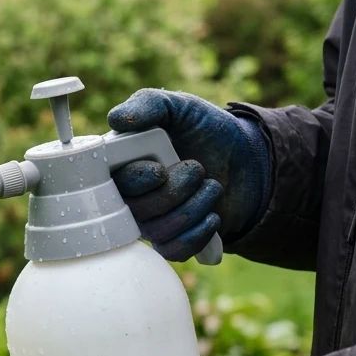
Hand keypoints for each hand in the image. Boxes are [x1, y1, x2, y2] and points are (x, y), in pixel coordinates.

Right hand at [108, 90, 270, 259]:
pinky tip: (213, 215)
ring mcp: (148, 221)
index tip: (160, 170)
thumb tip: (117, 120)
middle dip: (175, 190)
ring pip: (158, 231)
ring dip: (195, 207)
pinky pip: (174, 251)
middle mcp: (128, 196)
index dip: (136, 181)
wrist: (246, 158)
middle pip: (136, 211)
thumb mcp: (180, 107)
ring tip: (212, 186)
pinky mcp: (171, 241)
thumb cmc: (205, 130)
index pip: (109, 184)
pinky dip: (199, 234)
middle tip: (197, 168)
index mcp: (121, 164)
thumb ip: (149, 104)